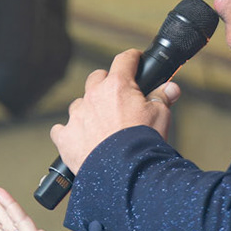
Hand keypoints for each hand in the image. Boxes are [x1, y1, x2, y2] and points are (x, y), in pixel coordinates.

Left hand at [49, 49, 180, 175]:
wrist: (124, 172)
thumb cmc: (142, 142)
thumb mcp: (161, 115)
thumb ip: (162, 98)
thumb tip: (171, 88)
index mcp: (117, 86)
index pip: (124, 60)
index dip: (132, 58)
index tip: (135, 60)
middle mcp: (93, 96)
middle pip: (96, 78)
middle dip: (106, 83)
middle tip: (117, 97)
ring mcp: (76, 116)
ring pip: (79, 104)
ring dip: (88, 110)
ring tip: (100, 125)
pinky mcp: (65, 137)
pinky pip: (60, 129)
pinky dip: (68, 133)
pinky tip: (78, 139)